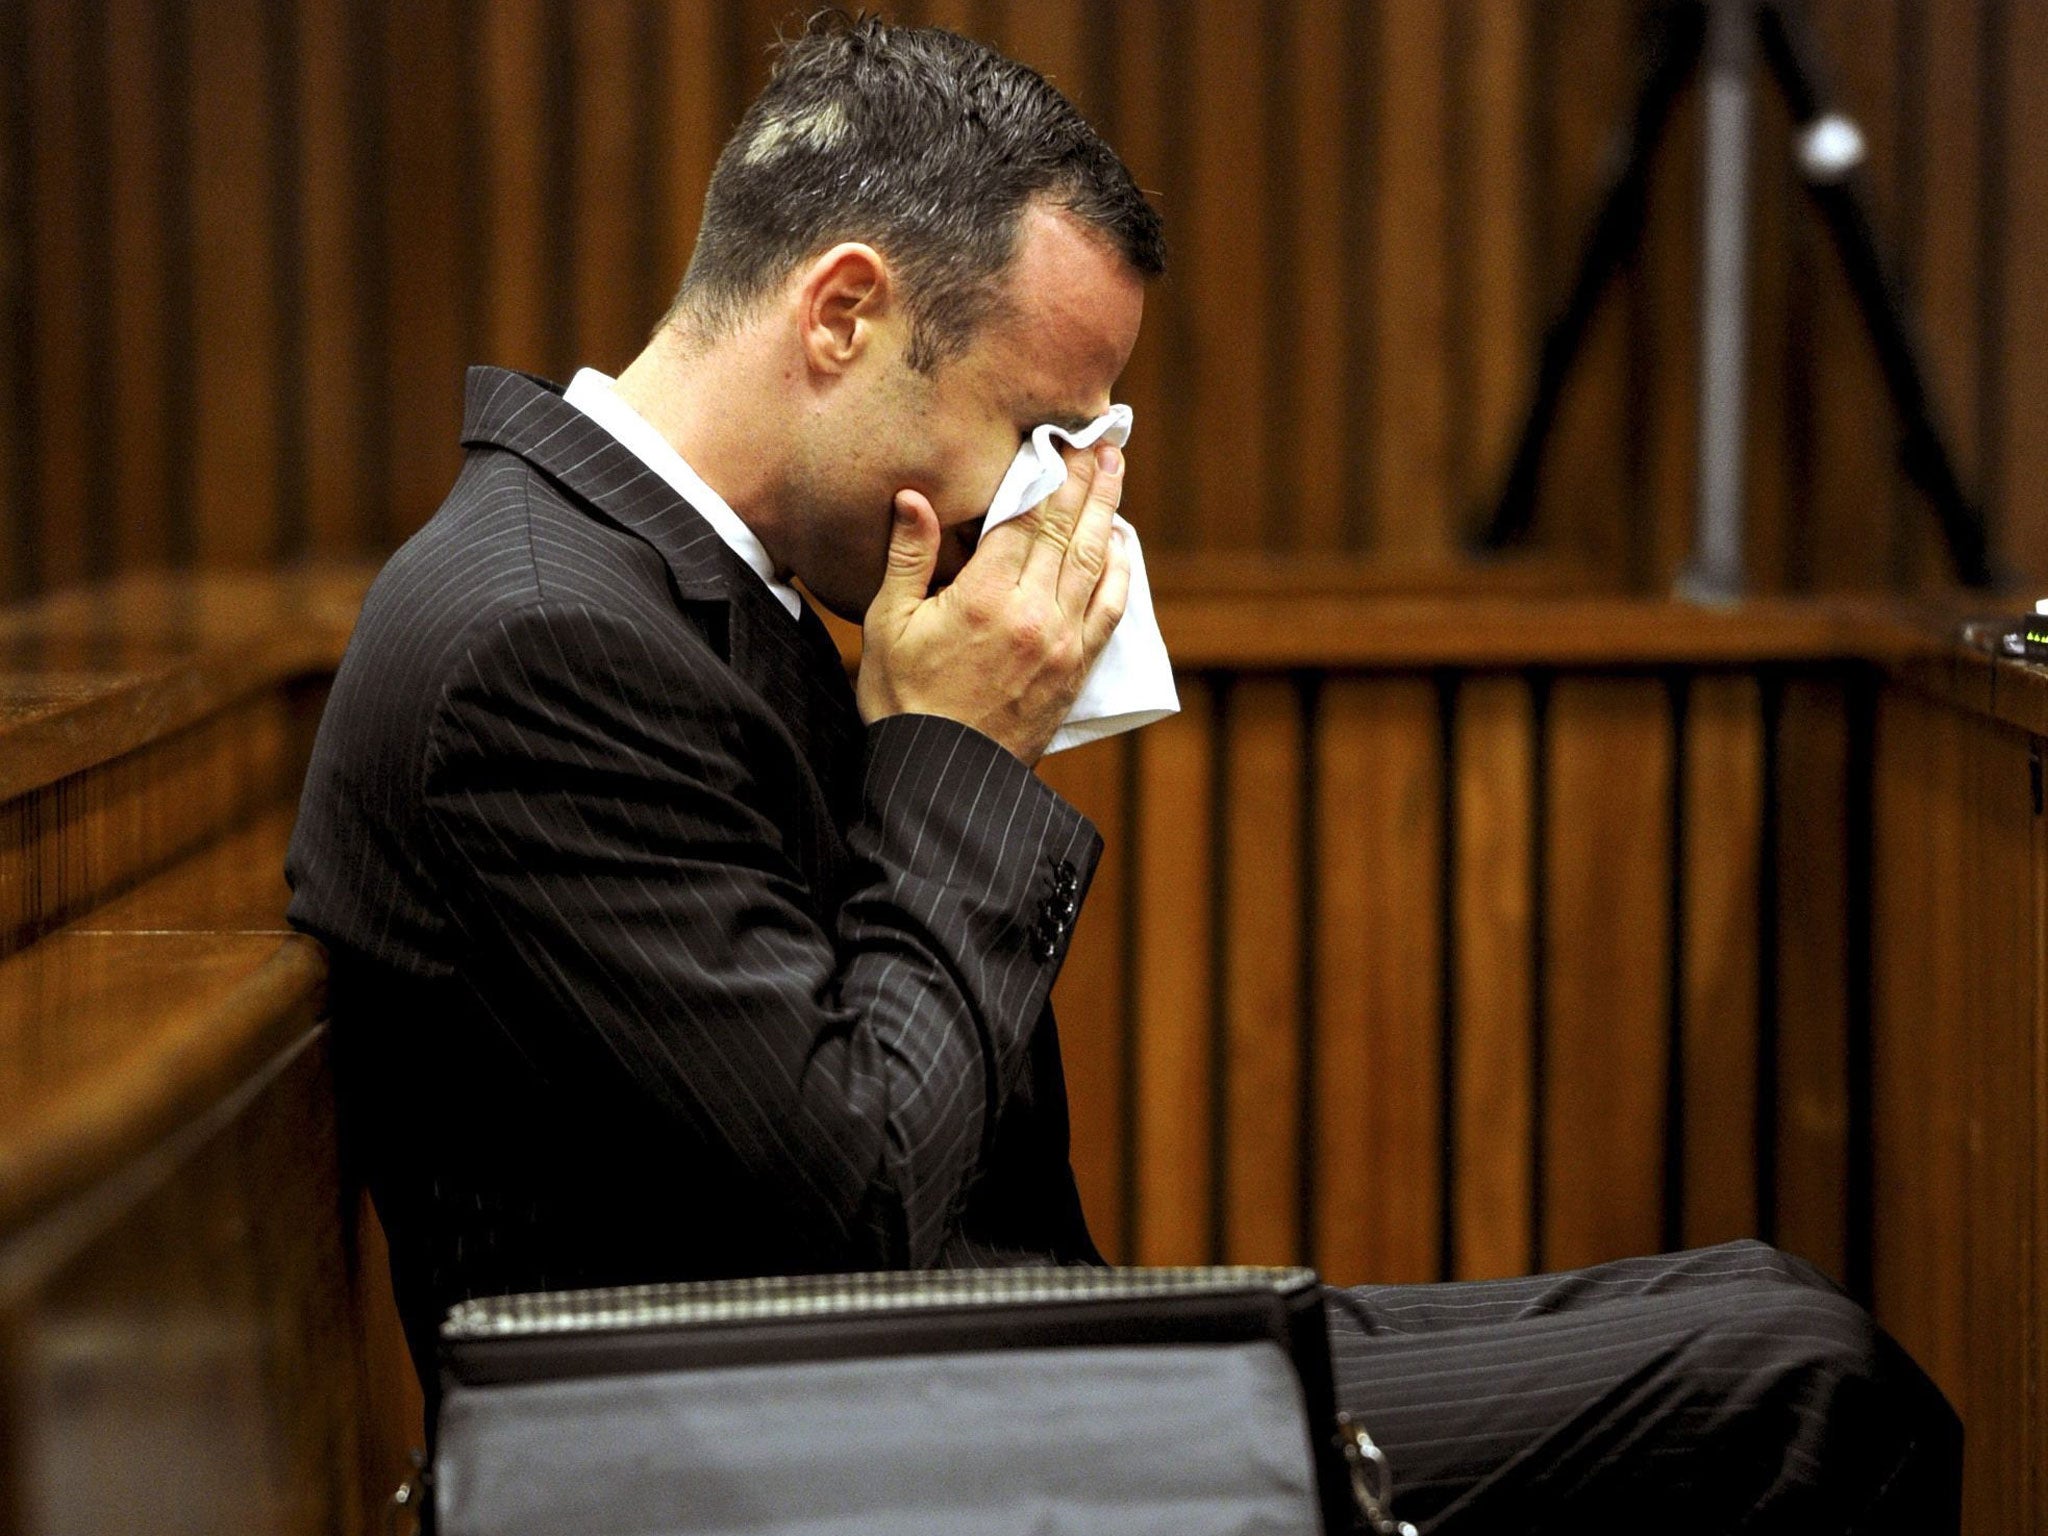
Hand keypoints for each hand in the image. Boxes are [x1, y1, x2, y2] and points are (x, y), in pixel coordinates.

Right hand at [857, 441, 1131, 764]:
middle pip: (1067, 530)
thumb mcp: (886, 626)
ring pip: (1095, 562)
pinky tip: (1122, 545)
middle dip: (1083, 479)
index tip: (1053, 436)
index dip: (1042, 471)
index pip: (1025, 516)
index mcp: (984, 599)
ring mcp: (1061, 643)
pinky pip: (1109, 609)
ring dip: (1108, 511)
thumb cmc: (902, 703)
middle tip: (1098, 438)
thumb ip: (908, 558)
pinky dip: (1120, 571)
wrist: (941, 780)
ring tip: (1114, 470)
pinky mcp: (1075, 669)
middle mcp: (1033, 616)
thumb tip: (913, 496)